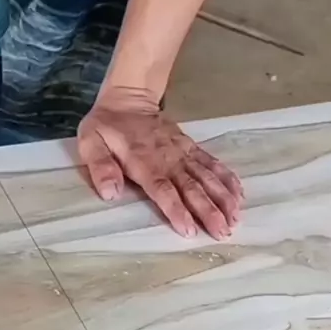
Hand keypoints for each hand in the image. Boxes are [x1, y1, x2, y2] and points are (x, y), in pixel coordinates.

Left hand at [78, 86, 242, 239]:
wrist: (129, 98)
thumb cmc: (107, 126)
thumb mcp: (91, 142)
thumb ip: (100, 167)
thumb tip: (110, 193)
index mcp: (144, 162)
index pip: (163, 189)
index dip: (177, 210)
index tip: (190, 229)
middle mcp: (169, 159)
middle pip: (192, 187)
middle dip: (209, 210)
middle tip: (223, 231)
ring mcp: (183, 153)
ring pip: (207, 177)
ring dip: (223, 198)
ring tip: (236, 218)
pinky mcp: (191, 148)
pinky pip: (212, 164)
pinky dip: (227, 178)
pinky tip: (239, 195)